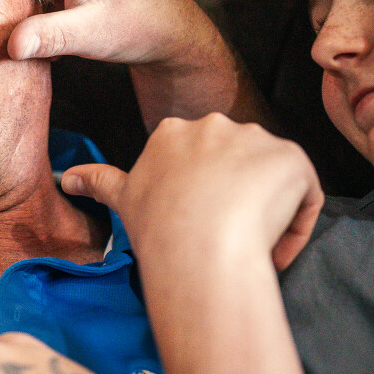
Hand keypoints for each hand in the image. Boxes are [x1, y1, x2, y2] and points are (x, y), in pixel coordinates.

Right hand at [64, 113, 322, 271]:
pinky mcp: (293, 157)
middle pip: (238, 164)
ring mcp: (256, 138)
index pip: (200, 161)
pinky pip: (305, 194)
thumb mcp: (123, 199)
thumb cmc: (157, 225)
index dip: (202, 198)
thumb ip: (98, 181)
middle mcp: (216, 124)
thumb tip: (67, 178)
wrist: (198, 242)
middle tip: (226, 239)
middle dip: (237, 200)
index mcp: (175, 131)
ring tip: (251, 247)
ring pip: (273, 178)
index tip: (198, 227)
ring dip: (268, 212)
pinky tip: (275, 249)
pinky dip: (296, 224)